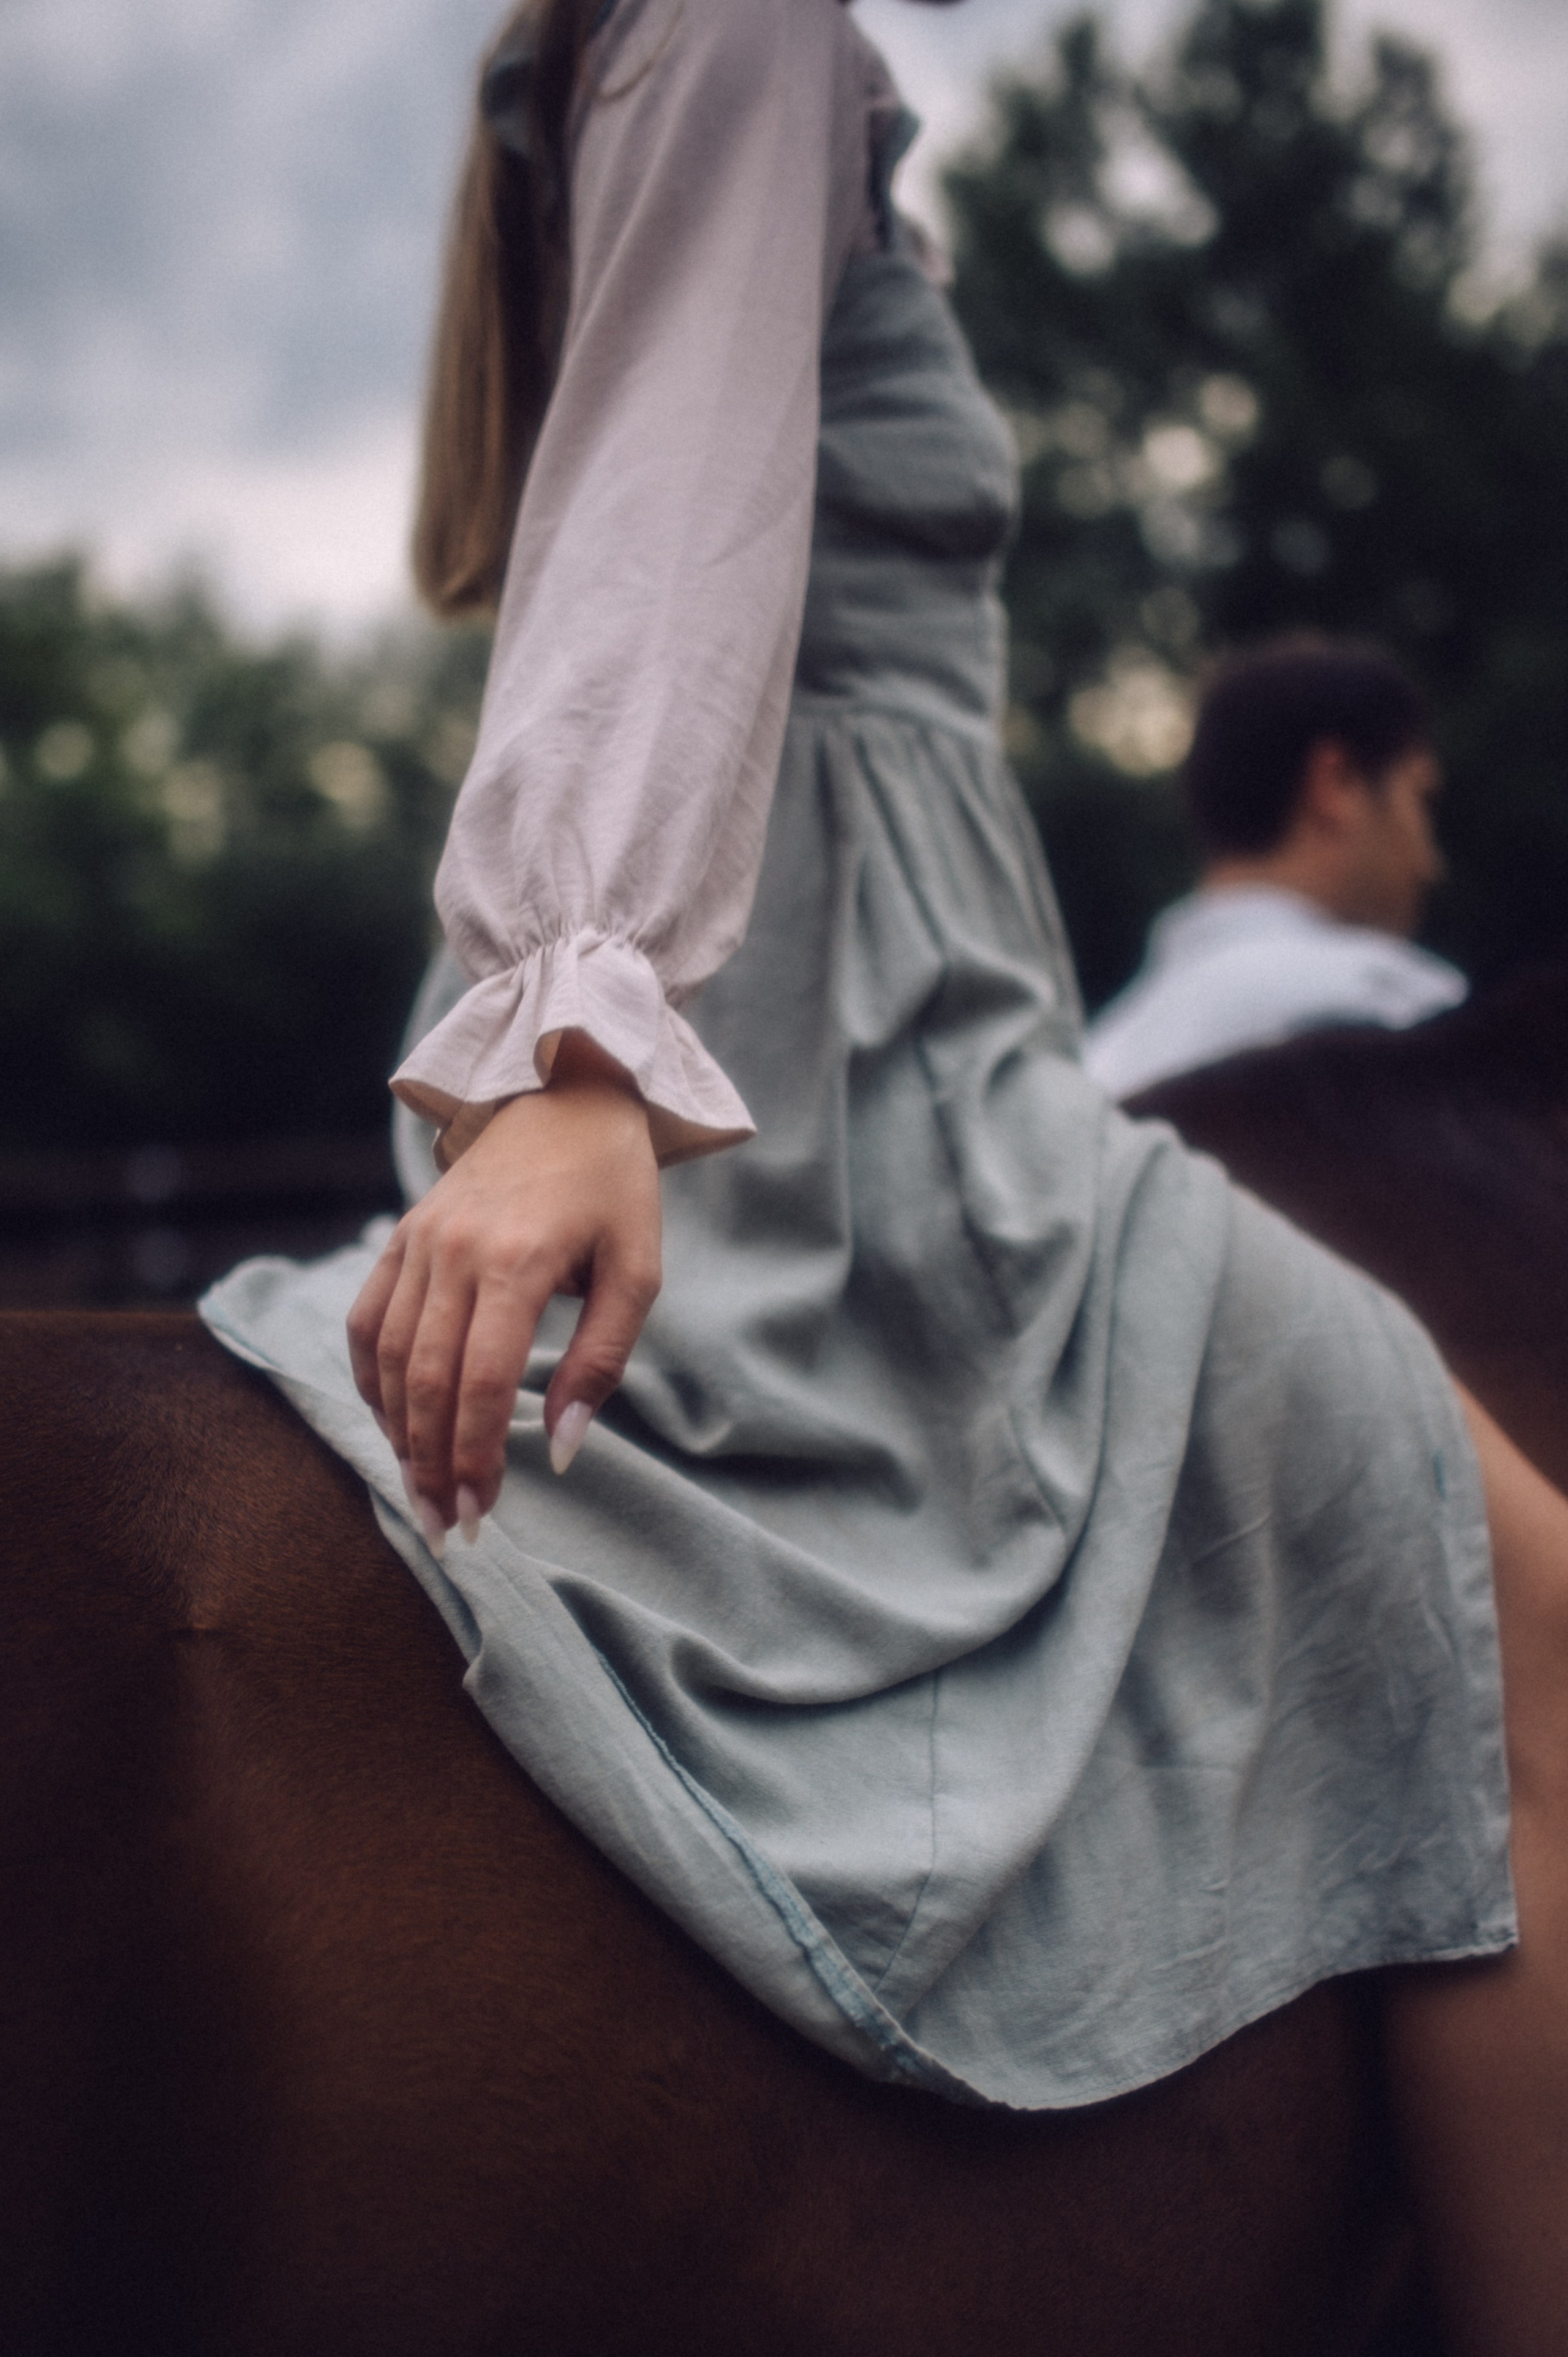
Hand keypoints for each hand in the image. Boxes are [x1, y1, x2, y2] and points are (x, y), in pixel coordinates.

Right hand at [347, 1032, 660, 1549]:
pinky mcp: (402, 1235)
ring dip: (398, 1433)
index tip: (480, 1514)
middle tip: (446, 1526)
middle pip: (426, 1381)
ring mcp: (418, 1241)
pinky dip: (372, 1379)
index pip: (480, 1382)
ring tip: (420, 1490)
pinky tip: (391, 1423)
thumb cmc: (613, 1187)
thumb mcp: (637, 1270)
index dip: (475, 1455)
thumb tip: (562, 1445)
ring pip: (388, 1358)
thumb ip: (600, 1360)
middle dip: (431, 1464)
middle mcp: (454, 1251)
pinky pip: (367, 1320)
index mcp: (516, 1260)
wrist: (566, 1094)